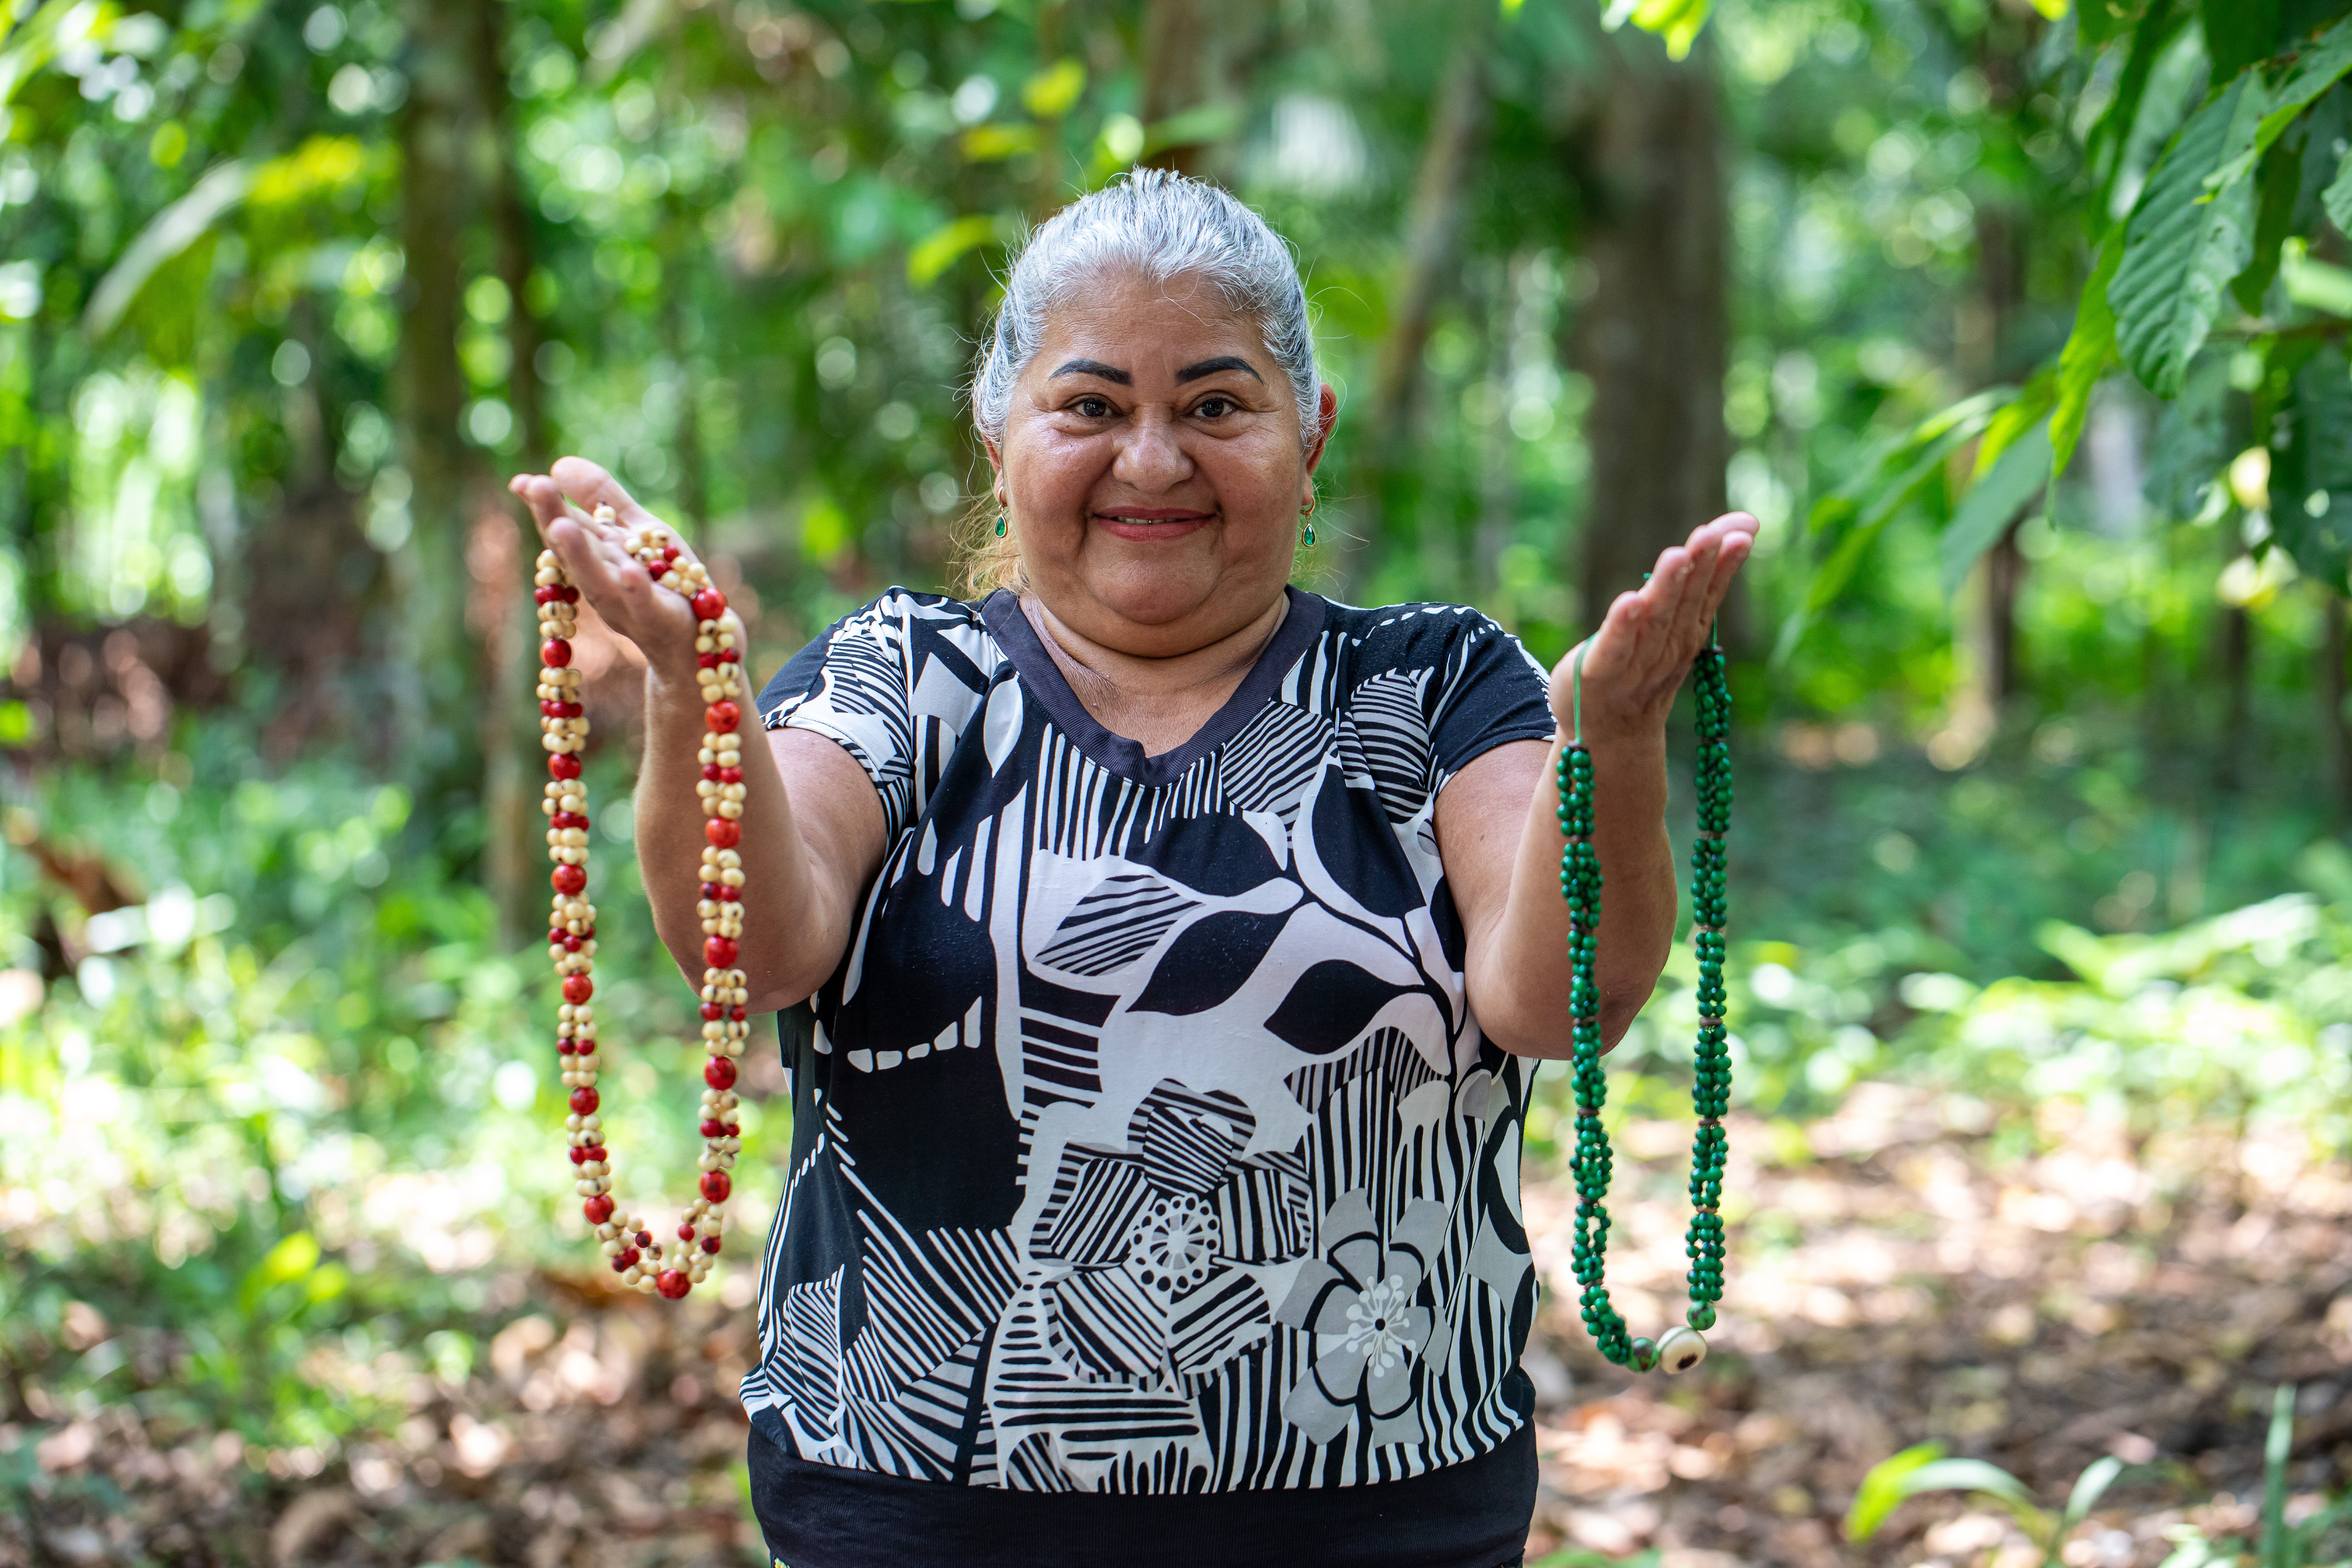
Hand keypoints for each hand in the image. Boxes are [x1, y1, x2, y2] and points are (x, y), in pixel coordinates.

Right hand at [508, 458, 708, 677]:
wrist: (702, 632)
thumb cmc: (663, 577)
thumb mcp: (634, 528)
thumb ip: (600, 496)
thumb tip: (557, 463)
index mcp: (595, 556)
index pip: (563, 527)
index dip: (543, 504)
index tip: (523, 481)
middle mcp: (602, 581)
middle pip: (574, 550)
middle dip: (553, 518)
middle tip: (535, 486)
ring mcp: (627, 604)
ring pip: (598, 579)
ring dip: (580, 554)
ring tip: (561, 525)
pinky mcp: (658, 618)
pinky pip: (644, 603)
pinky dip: (635, 588)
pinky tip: (629, 570)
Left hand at [1549, 512, 1757, 743]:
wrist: (1608, 734)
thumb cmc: (1641, 666)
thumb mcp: (1674, 620)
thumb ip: (1701, 578)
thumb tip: (1742, 526)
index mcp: (1686, 632)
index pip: (1708, 593)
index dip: (1724, 562)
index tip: (1743, 531)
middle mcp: (1667, 646)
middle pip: (1685, 602)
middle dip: (1699, 566)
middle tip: (1709, 534)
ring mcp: (1636, 663)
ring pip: (1655, 620)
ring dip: (1666, 588)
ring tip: (1676, 555)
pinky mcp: (1599, 672)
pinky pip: (1615, 647)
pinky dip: (1623, 626)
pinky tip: (1629, 602)